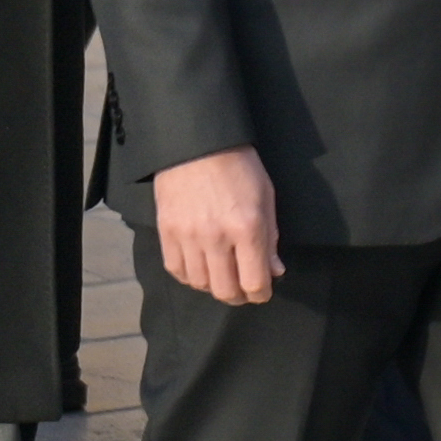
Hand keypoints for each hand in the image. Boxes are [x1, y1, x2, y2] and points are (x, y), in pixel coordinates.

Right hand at [153, 146, 282, 307]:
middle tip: (243, 289)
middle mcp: (216, 237)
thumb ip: (270, 238)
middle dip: (239, 296)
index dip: (261, 294)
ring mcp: (188, 236)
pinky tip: (200, 267)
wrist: (197, 144)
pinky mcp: (166, 231)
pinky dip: (189, 275)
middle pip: (225, 290)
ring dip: (213, 286)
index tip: (262, 291)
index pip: (254, 282)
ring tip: (221, 277)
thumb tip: (274, 271)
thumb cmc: (239, 167)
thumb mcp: (266, 197)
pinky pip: (176, 269)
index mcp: (247, 228)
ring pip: (200, 284)